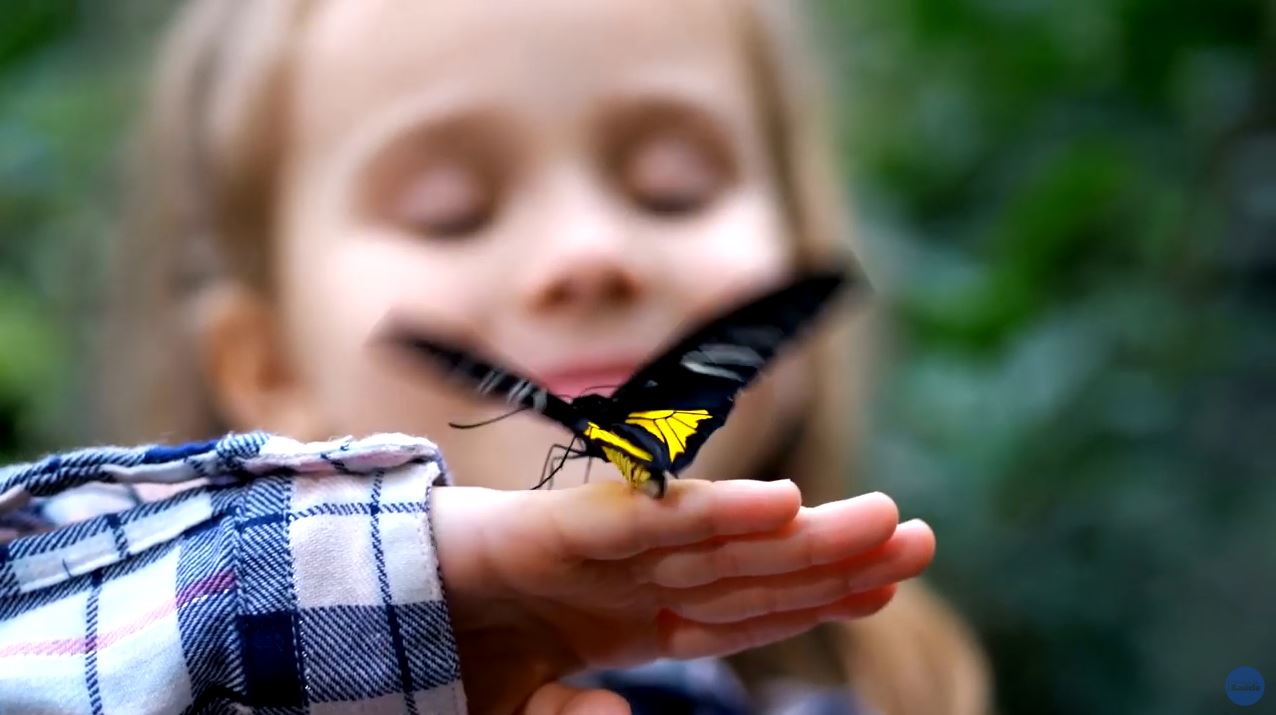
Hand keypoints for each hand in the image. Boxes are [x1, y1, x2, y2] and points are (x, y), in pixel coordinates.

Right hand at [430, 479, 934, 714]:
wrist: (361, 608)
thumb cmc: (447, 652)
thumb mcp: (524, 709)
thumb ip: (575, 714)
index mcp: (632, 619)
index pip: (745, 610)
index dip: (816, 598)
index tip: (887, 586)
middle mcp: (634, 579)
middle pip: (754, 571)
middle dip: (839, 558)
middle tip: (920, 540)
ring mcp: (606, 552)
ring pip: (726, 540)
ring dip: (807, 533)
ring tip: (888, 523)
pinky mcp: (568, 527)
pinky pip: (654, 519)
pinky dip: (716, 511)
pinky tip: (784, 507)